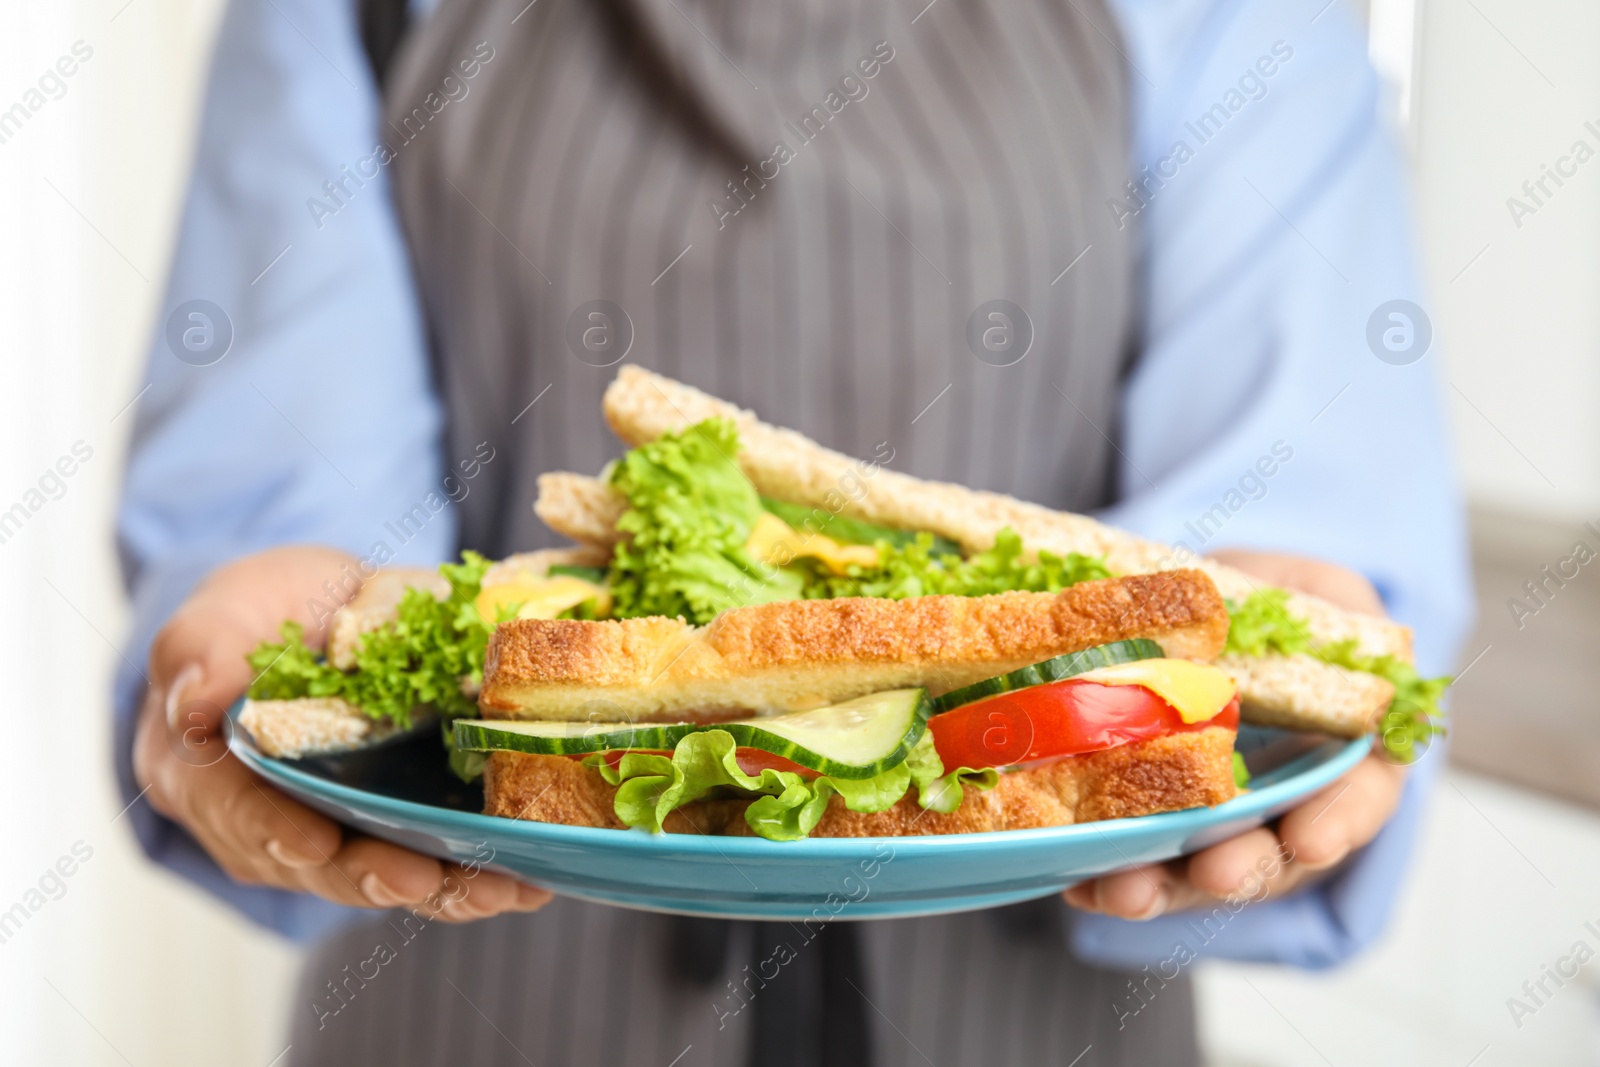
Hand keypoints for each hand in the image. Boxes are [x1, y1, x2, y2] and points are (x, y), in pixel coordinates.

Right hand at [132, 547, 551, 921]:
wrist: (315, 618)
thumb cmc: (256, 616)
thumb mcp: (223, 611)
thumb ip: (203, 648)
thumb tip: (193, 700)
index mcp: (211, 775)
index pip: (237, 812)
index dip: (273, 831)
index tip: (315, 843)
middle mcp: (269, 823)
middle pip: (321, 865)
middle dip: (378, 876)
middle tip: (428, 880)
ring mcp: (336, 831)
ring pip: (386, 874)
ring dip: (447, 888)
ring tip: (505, 887)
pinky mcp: (394, 826)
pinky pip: (431, 858)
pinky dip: (477, 870)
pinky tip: (531, 877)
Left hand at [1063, 550, 1404, 919]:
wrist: (1198, 619)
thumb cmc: (1271, 610)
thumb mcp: (1318, 592)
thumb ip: (1337, 607)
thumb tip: (1352, 626)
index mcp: (1343, 755)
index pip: (1358, 800)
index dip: (1338, 821)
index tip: (1312, 839)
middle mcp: (1280, 806)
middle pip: (1272, 854)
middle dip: (1243, 867)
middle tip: (1217, 873)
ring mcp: (1212, 823)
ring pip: (1193, 870)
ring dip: (1162, 887)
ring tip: (1124, 891)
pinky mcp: (1147, 822)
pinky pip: (1128, 857)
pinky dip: (1103, 873)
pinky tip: (1076, 880)